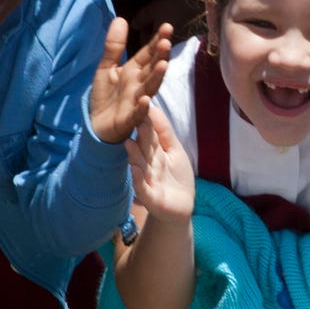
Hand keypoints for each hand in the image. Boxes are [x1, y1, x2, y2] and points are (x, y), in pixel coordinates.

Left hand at [92, 19, 171, 144]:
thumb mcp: (106, 67)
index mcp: (134, 71)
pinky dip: (142, 109)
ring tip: (163, 65)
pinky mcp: (128, 120)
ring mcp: (136, 102)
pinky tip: (145, 100)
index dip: (157, 41)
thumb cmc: (106, 96)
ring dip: (157, 78)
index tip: (167, 27)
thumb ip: (114, 46)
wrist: (95, 124)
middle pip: (152, 69)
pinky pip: (137, 114)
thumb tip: (121, 18)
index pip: (148, 54)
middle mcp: (139, 85)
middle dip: (160, 56)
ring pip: (149, 89)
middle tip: (166, 42)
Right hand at [126, 103, 196, 223]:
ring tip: (129, 143)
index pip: (148, 132)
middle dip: (139, 134)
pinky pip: (142, 187)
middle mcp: (147, 162)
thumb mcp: (174, 150)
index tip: (140, 101)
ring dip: (134, 155)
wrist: (180, 207)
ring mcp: (147, 179)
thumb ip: (164, 131)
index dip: (145, 119)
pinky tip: (136, 170)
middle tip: (133, 118)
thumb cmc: (177, 176)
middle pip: (143, 146)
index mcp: (154, 150)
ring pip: (139, 165)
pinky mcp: (149, 197)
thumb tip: (154, 107)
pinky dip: (139, 179)